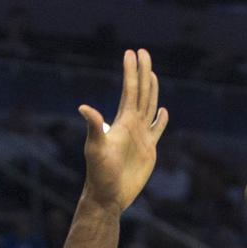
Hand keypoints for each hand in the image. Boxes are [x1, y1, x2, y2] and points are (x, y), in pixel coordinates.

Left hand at [78, 49, 169, 212]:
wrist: (108, 195)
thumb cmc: (99, 173)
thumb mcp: (95, 149)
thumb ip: (94, 127)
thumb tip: (83, 107)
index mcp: (123, 122)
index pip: (129, 91)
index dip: (131, 72)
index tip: (131, 53)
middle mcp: (132, 125)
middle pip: (141, 93)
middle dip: (142, 72)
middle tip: (143, 52)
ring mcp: (141, 137)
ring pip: (149, 107)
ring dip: (151, 90)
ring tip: (152, 74)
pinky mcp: (149, 150)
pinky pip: (157, 130)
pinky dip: (161, 120)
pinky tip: (163, 111)